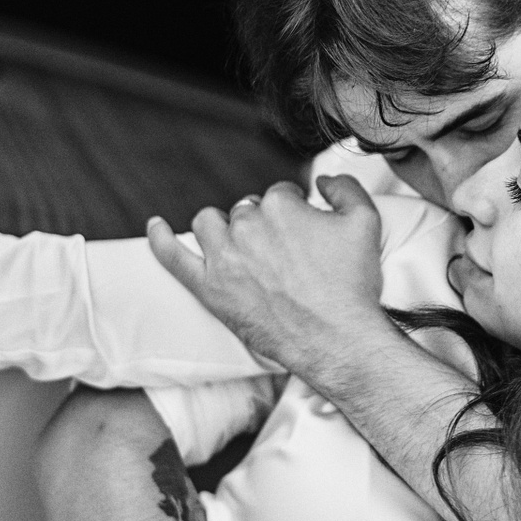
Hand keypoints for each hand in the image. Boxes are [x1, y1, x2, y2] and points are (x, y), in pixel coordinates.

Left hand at [146, 176, 395, 378]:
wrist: (338, 340)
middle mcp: (247, 225)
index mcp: (280, 205)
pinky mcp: (209, 288)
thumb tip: (323, 181)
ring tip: (243, 249)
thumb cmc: (352, 285)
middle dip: (263, 226)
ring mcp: (224, 257)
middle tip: (286, 257)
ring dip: (224, 228)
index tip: (305, 237)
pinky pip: (173, 257)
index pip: (280, 194)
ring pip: (210, 224)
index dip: (295, 214)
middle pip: (247, 210)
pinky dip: (160, 240)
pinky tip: (154, 226)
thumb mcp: (366, 223)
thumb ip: (345, 187)